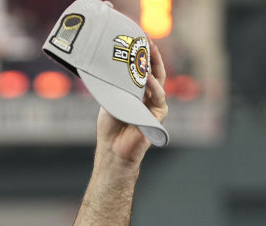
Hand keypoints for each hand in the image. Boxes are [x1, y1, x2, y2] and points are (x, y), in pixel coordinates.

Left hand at [97, 39, 168, 163]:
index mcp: (138, 91)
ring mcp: (155, 105)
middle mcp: (149, 96)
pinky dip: (153, 86)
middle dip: (152, 54)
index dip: (142, 54)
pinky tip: (147, 76)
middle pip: (154, 70)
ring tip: (147, 50)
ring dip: (153, 64)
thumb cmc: (110, 126)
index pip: (144, 68)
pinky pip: (158, 97)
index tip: (138, 37)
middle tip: (147, 38)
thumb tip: (107, 63)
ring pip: (158, 80)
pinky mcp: (158, 115)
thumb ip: (114, 82)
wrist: (112, 149)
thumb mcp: (110, 97)